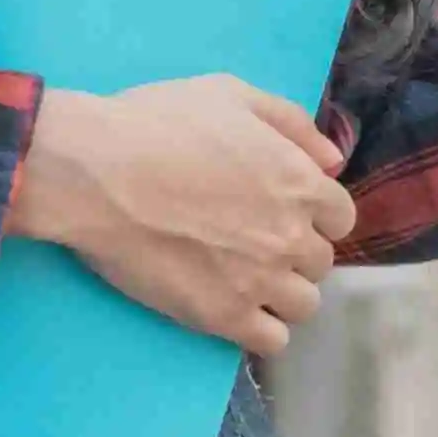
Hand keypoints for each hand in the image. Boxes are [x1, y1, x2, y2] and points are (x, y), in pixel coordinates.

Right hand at [10, 77, 357, 354]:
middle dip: (294, 253)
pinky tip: (234, 309)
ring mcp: (260, 280)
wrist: (96, 173)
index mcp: (300, 182)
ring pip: (303, 306)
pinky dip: (260, 329)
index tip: (284, 213)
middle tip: (253, 242)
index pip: (340, 218)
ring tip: (244, 279)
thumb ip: (291, 123)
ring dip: (282, 293)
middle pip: (320, 262)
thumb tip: (332, 162)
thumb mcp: (231, 94)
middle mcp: (291, 235)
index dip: (315, 215)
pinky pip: (271, 341)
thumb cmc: (158, 123)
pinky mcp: (223, 316)